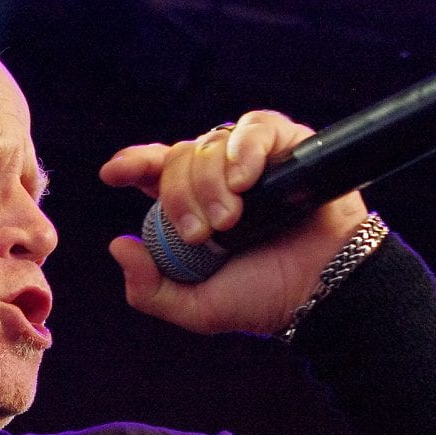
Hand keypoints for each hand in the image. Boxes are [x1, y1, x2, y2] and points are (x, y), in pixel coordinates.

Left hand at [99, 111, 370, 335]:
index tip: (112, 174)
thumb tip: (118, 244)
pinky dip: (244, 149)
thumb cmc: (264, 298)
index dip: (133, 164)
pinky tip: (246, 180)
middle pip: (177, 159)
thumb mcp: (195, 307)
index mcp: (192, 206)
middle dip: (180, 196)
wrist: (322, 293)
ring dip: (210, 181)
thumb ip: (149, 289)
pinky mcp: (289, 146)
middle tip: (203, 234)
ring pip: (210, 143)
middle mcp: (218, 178)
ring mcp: (253, 160)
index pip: (154, 171)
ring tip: (232, 219)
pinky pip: (255, 127)